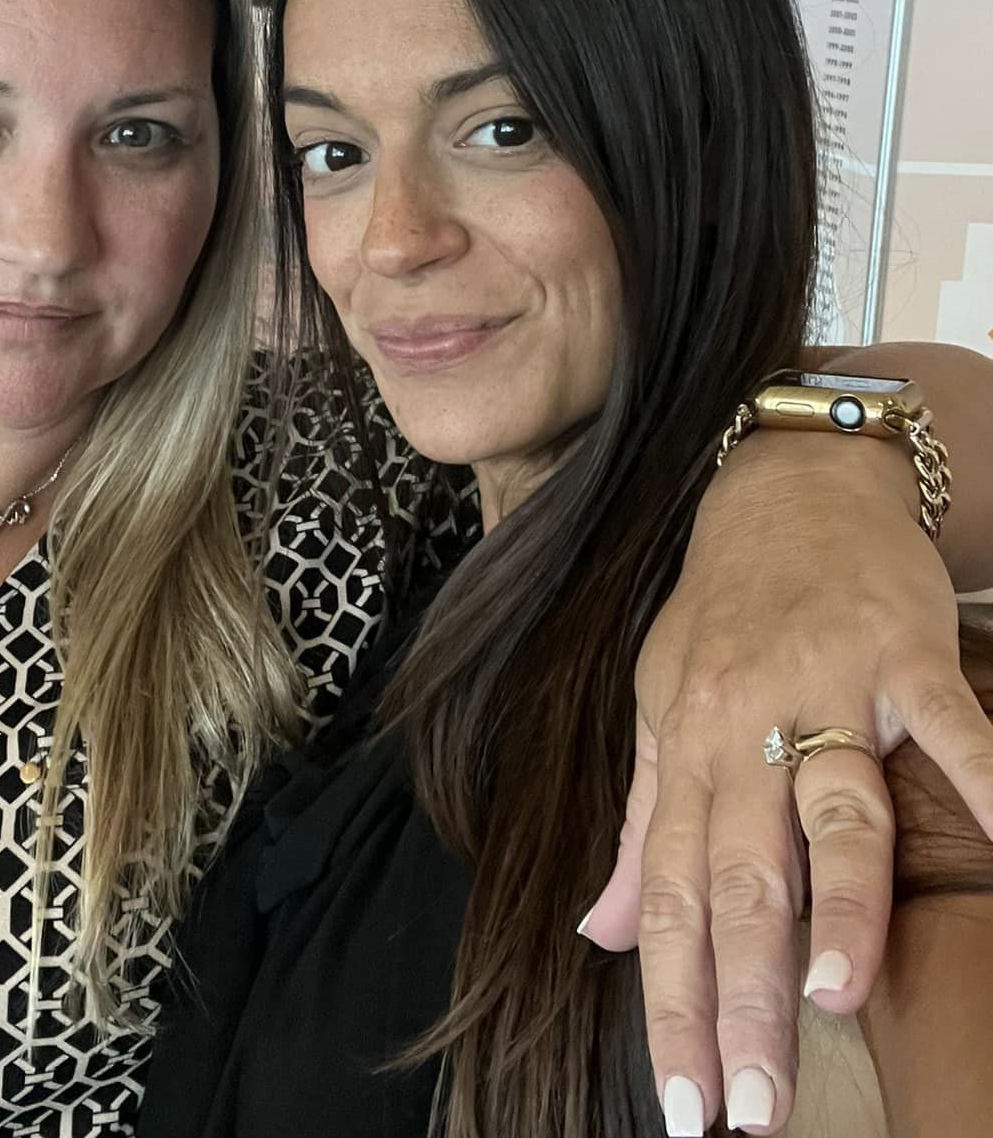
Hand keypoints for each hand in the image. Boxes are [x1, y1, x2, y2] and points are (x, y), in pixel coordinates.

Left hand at [576, 430, 992, 1135]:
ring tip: (835, 998)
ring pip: (832, 804)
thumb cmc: (725, 610)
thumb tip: (600, 934)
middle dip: (744, 993)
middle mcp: (745, 715)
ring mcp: (828, 679)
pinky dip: (983, 778)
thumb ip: (642, 824)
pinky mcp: (906, 648)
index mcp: (685, 740)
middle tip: (751, 1106)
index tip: (688, 1107)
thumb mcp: (663, 706)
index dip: (674, 1003)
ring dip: (837, 900)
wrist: (789, 481)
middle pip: (742, 870)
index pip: (670, 894)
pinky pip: (951, 725)